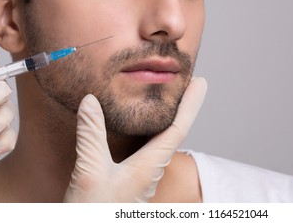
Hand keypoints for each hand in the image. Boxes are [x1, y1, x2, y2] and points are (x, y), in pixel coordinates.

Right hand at [64, 77, 206, 201]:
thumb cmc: (94, 211)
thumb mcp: (90, 170)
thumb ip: (91, 135)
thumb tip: (92, 101)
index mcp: (149, 166)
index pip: (178, 128)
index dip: (190, 104)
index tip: (201, 83)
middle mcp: (152, 170)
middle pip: (175, 131)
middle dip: (185, 107)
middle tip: (192, 84)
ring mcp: (143, 176)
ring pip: (164, 141)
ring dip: (172, 118)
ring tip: (175, 100)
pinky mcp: (133, 180)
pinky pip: (152, 149)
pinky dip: (156, 131)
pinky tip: (148, 130)